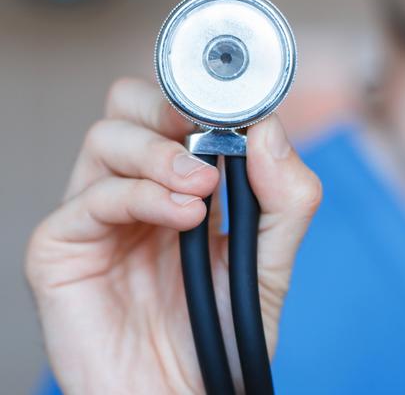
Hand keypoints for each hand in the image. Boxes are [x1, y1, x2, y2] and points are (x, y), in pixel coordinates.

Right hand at [25, 78, 321, 393]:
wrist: (181, 394)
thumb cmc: (220, 330)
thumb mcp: (270, 260)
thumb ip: (284, 197)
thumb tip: (267, 131)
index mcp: (176, 181)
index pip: (174, 110)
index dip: (203, 98)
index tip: (238, 110)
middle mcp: (132, 187)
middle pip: (129, 106)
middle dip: (171, 111)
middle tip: (210, 137)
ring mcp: (95, 215)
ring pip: (106, 137)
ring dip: (161, 154)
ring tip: (203, 189)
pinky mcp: (62, 248)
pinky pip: (90, 198)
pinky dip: (141, 195)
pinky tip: (182, 216)